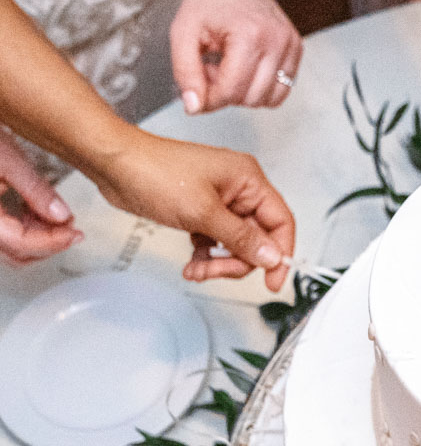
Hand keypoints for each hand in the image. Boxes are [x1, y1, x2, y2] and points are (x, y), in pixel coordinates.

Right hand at [0, 132, 80, 264]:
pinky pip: (7, 231)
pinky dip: (28, 227)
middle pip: (16, 252)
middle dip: (48, 244)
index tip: (75, 234)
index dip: (53, 242)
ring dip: (40, 237)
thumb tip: (61, 216)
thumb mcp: (9, 160)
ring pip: (12, 245)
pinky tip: (43, 212)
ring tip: (63, 221)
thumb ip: (35, 191)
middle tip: (73, 232)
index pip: (20, 243)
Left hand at [93, 132, 294, 292]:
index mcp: (247, 179)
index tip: (273, 280)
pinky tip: (191, 262)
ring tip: (197, 269)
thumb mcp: (202, 212)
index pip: (280, 221)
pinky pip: (216, 241)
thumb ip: (240, 238)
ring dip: (218, 262)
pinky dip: (206, 256)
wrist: (116, 165)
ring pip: (235, 244)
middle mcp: (237, 189)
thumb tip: (270, 255)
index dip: (280, 253)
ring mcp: (219, 201)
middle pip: (257, 238)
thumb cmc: (154, 171)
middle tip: (214, 271)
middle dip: (237, 261)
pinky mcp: (201, 211)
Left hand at [171, 0, 301, 113]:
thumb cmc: (207, 1)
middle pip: (251, 98)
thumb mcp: (182, 33)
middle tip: (212, 69)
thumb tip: (195, 107)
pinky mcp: (297, 49)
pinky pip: (282, 89)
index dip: (209, 98)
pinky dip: (261, 87)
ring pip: (268, 99)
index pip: (232, 91)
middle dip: (226, 93)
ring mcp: (291, 44)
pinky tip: (245, 68)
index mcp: (250, 35)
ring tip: (229, 68)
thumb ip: (185, 73)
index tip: (198, 85)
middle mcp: (277, 40)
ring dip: (244, 92)